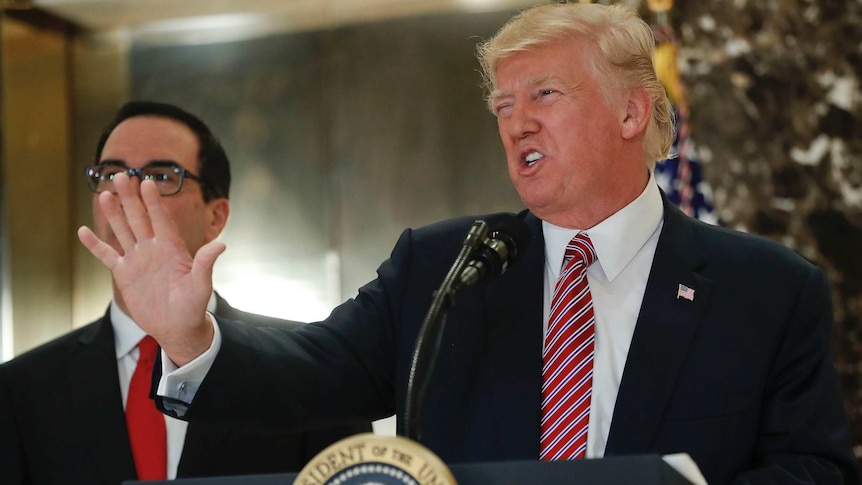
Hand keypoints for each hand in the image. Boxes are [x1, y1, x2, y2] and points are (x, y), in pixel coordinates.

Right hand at [77, 173, 224, 365]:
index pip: (161, 219)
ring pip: (122, 231)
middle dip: (130, 198)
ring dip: (113, 213)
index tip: (148, 182)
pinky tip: (83, 231)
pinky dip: (95, 245)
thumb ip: (206, 264)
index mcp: (172, 248)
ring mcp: (137, 260)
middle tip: (121, 175)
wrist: (177, 327)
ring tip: (104, 194)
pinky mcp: (124, 274)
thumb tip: (221, 245)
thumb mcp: (201, 285)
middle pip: (139, 218)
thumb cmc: (193, 307)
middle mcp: (153, 249)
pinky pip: (106, 255)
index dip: (154, 201)